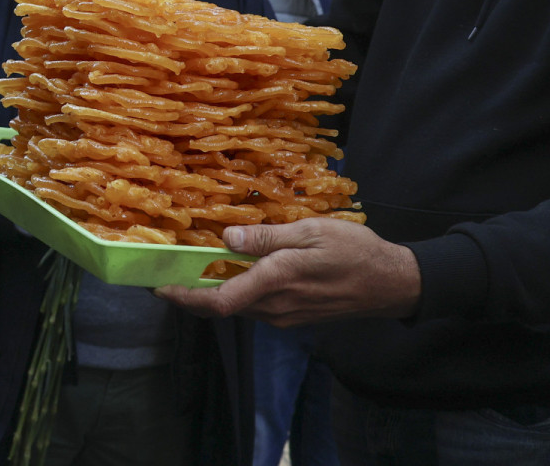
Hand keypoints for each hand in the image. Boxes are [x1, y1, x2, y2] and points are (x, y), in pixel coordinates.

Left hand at [154, 219, 419, 327]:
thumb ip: (267, 238)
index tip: (158, 287)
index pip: (218, 301)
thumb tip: (226, 240)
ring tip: (193, 267)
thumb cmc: (354, 252)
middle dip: (191, 293)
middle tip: (167, 272)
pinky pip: (256, 306)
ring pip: (238, 306)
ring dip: (213, 292)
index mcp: (275, 282)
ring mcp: (285, 316)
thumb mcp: (310, 232)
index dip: (184, 298)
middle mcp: (275, 307)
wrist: (391, 285)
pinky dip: (237, 291)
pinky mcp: (294, 317)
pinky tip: (234, 271)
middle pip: (221, 306)